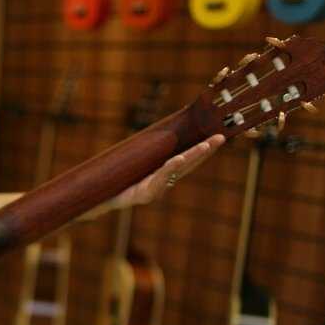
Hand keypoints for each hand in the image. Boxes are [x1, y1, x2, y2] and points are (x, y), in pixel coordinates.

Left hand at [105, 134, 225, 210]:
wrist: (104, 199)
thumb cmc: (120, 180)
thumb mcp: (136, 163)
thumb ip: (148, 149)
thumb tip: (161, 125)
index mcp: (164, 174)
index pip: (189, 159)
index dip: (204, 148)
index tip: (219, 135)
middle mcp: (164, 182)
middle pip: (189, 164)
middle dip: (205, 150)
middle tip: (220, 137)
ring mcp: (156, 189)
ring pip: (177, 170)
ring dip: (193, 157)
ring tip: (205, 145)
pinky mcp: (145, 195)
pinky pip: (159, 178)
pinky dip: (170, 168)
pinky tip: (179, 158)